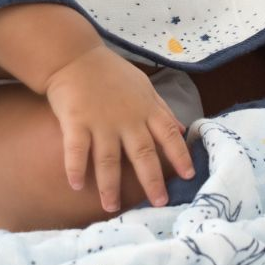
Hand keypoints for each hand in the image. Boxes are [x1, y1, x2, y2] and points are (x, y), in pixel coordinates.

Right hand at [43, 45, 195, 212]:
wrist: (74, 57)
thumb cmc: (111, 72)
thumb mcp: (143, 86)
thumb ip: (162, 109)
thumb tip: (183, 130)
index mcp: (145, 108)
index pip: (169, 134)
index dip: (180, 155)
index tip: (189, 175)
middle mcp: (127, 118)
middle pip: (143, 154)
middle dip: (152, 181)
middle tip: (159, 203)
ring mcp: (101, 122)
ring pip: (109, 160)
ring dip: (110, 186)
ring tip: (111, 207)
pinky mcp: (75, 122)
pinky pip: (76, 150)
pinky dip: (76, 168)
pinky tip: (76, 185)